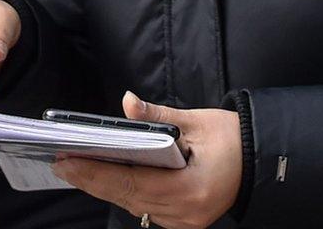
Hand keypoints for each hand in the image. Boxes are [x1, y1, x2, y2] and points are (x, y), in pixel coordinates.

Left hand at [52, 92, 242, 228]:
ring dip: (105, 187)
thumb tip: (128, 104)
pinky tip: (105, 179)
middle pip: (128, 197)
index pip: (133, 182)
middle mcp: (185, 213)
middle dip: (92, 180)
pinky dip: (124, 193)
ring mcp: (184, 222)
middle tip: (61, 163)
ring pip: (134, 206)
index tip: (68, 160)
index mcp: (191, 189)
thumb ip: (159, 117)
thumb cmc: (233, 139)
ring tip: (76, 169)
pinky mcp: (182, 222)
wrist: (261, 161)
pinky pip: (145, 208)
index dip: (97, 172)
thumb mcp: (198, 121)